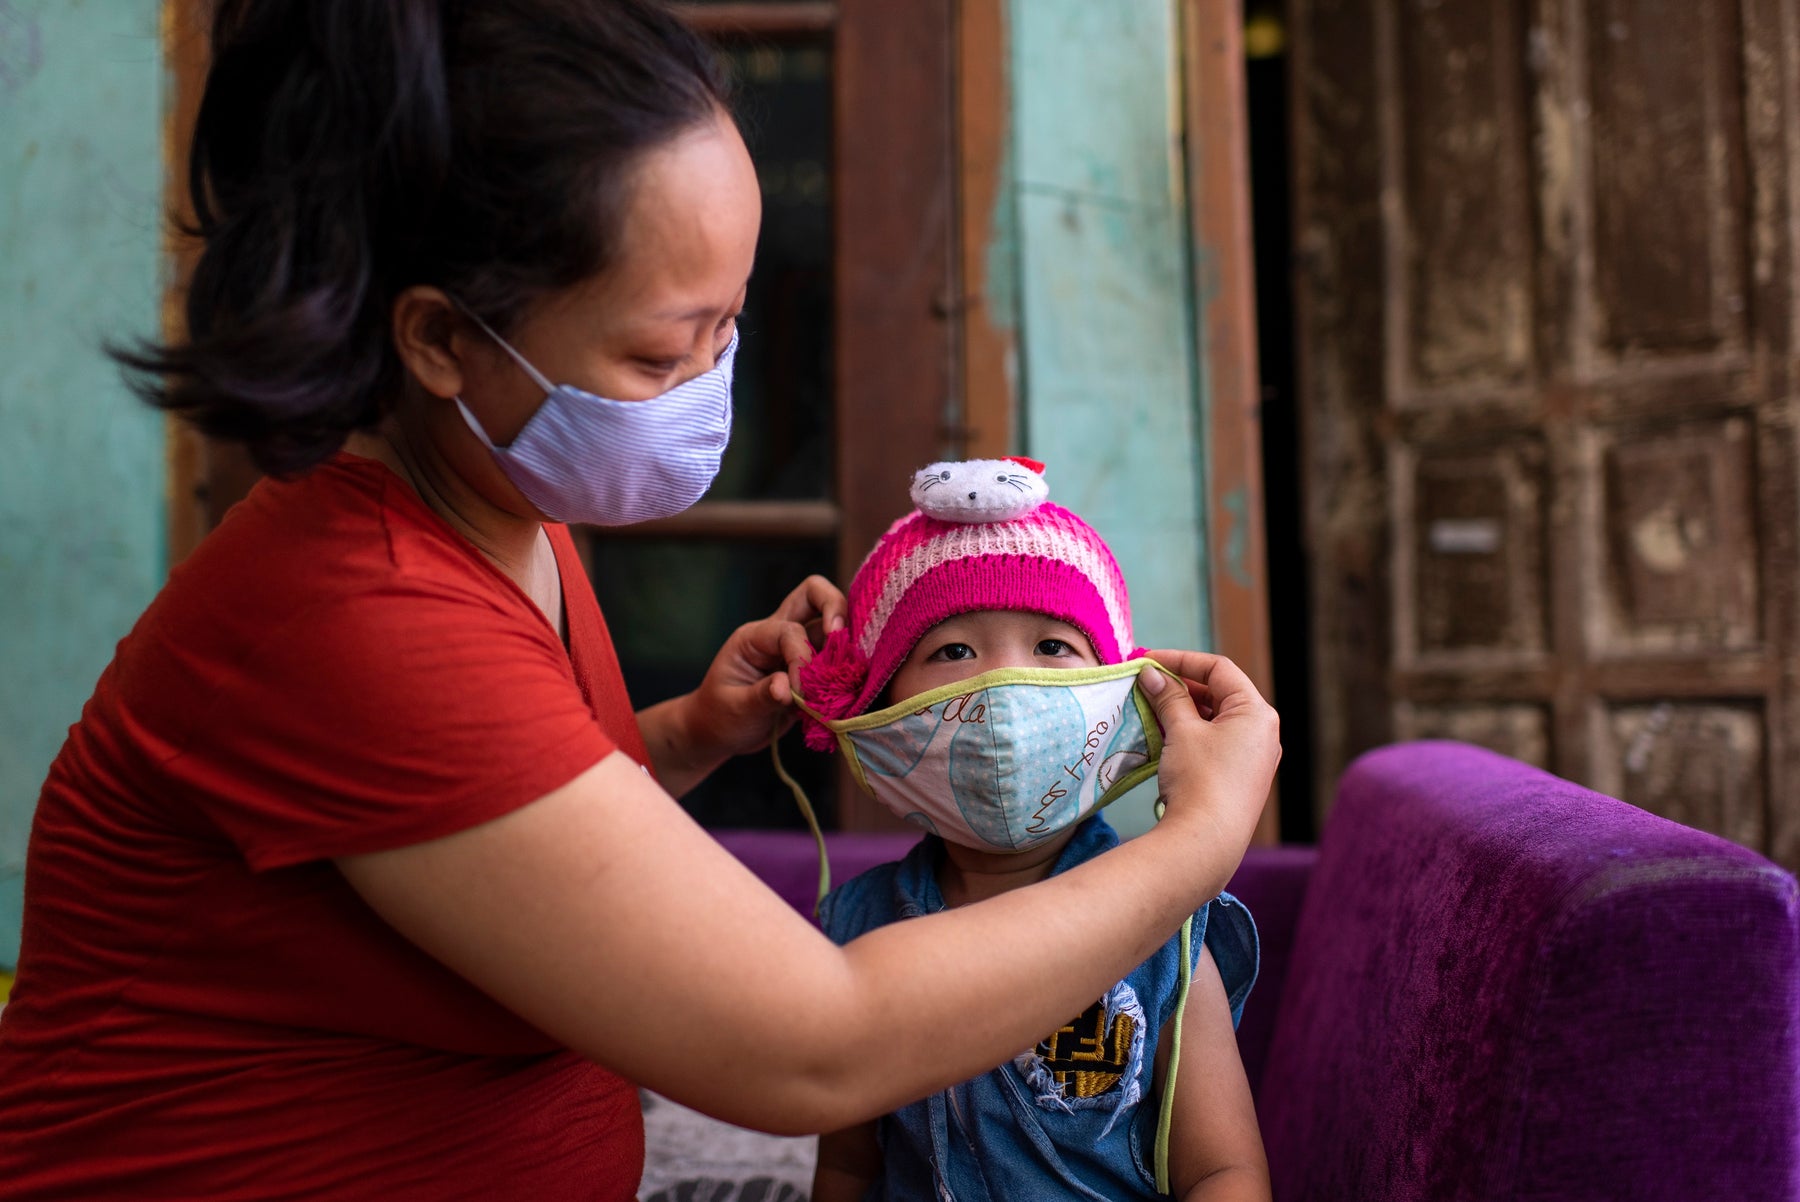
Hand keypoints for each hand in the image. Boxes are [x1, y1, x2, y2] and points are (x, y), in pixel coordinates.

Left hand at [674, 574, 847, 769]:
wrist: (720, 731)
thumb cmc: (720, 716)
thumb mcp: (735, 708)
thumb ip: (762, 696)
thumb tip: (785, 688)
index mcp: (754, 637)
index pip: (789, 631)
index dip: (802, 659)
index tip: (800, 694)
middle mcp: (777, 634)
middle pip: (813, 594)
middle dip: (834, 607)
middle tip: (842, 640)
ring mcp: (796, 649)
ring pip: (830, 625)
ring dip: (844, 644)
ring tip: (846, 673)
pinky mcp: (811, 670)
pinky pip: (836, 657)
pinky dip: (846, 667)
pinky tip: (846, 687)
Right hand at [1137, 650, 1279, 853]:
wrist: (1208, 841)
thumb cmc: (1199, 779)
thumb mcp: (1182, 731)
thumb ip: (1168, 697)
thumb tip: (1152, 675)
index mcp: (1256, 712)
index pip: (1219, 669)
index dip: (1181, 660)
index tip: (1148, 661)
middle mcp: (1263, 732)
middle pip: (1220, 693)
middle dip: (1181, 686)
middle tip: (1146, 685)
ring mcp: (1255, 757)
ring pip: (1217, 719)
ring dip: (1184, 710)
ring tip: (1152, 709)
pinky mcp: (1242, 778)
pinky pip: (1217, 743)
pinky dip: (1193, 733)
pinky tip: (1167, 737)